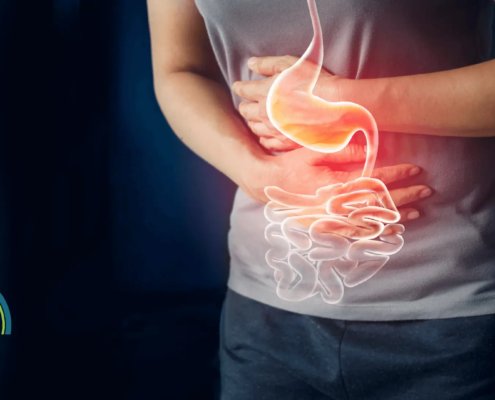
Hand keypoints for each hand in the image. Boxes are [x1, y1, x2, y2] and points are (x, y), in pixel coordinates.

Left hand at [232, 55, 340, 151]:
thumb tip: (250, 63)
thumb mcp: (292, 65)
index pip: (243, 90)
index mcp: (264, 92)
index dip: (239, 87)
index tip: (238, 86)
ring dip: (252, 122)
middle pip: (245, 111)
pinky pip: (267, 143)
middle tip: (245, 104)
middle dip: (244, 106)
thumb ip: (268, 64)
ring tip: (254, 119)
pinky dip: (263, 138)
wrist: (336, 107)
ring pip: (254, 128)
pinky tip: (266, 135)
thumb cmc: (316, 83)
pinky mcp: (285, 143)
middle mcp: (265, 113)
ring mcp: (274, 130)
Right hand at [243, 148, 431, 223]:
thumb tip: (370, 149)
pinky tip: (391, 231)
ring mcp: (331, 218)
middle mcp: (335, 205)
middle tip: (426, 191)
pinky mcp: (326, 226)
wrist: (266, 184)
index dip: (396, 173)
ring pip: (370, 221)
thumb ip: (342, 152)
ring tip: (418, 213)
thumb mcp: (313, 152)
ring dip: (395, 217)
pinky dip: (376, 232)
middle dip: (404, 196)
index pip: (373, 179)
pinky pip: (356, 233)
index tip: (416, 168)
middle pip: (376, 202)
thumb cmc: (291, 165)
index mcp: (334, 184)